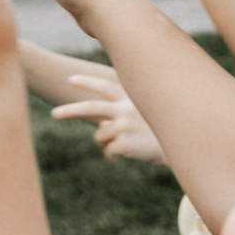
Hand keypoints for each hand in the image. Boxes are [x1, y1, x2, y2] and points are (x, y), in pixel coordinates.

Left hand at [50, 71, 168, 165]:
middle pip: (90, 108)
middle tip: (54, 114)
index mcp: (128, 99)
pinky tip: (126, 154)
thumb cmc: (158, 131)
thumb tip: (100, 128)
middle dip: (70, 111)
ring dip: (106, 143)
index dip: (87, 82)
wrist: (180, 147)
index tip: (70, 79)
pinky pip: (108, 151)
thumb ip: (121, 115)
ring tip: (123, 145)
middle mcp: (124, 110)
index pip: (104, 86)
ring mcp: (124, 126)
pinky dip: (112, 155)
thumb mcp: (142, 115)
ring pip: (100, 136)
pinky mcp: (125, 143)